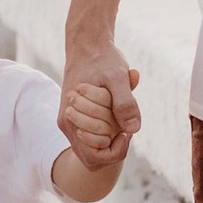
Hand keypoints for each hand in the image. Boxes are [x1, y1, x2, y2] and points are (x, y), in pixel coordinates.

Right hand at [60, 34, 140, 161]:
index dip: (116, 150)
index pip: (96, 157)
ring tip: (118, 115)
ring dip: (109, 136)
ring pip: (92, 148)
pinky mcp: (75, 118)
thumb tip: (133, 129)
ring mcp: (70, 122)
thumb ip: (125, 103)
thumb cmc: (103, 59)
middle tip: (124, 121)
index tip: (126, 131)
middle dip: (113, 143)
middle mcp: (68, 124)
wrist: (87, 45)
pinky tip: (113, 111)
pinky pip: (91, 136)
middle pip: (94, 156)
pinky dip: (105, 129)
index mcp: (72, 118)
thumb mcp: (118, 77)